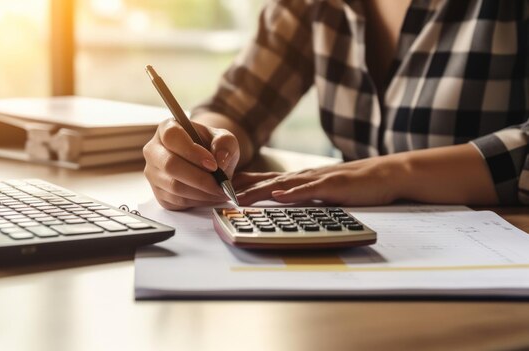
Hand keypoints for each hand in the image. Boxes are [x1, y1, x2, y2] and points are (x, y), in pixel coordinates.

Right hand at [143, 118, 240, 209]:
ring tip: (220, 191)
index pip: (171, 137)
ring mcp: (153, 174)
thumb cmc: (212, 147)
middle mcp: (154, 151)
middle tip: (221, 184)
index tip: (213, 164)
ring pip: (174, 186)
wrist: (208, 163)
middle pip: (170, 165)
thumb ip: (225, 143)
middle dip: (199, 178)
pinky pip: (177, 201)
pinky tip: (211, 197)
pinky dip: (198, 201)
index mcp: (166, 129)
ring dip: (201, 192)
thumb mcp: (224, 139)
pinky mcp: (159, 194)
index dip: (192, 151)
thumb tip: (220, 160)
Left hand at [234, 144, 498, 205]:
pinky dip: (293, 193)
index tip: (219, 189)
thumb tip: (281, 203)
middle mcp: (305, 176)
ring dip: (259, 190)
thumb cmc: (355, 184)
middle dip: (241, 188)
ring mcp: (318, 179)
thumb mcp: (322, 191)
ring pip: (283, 184)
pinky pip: (310, 190)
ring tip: (237, 197)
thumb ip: (303, 196)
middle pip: (267, 181)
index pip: (266, 180)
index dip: (242, 184)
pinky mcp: (334, 185)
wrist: (387, 175)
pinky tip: (278, 195)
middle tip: (217, 194)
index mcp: (301, 179)